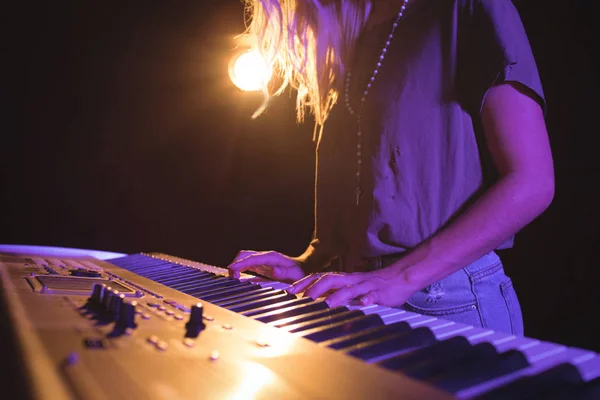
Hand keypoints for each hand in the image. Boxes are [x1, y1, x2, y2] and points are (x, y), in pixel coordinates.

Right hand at [227, 250, 305, 282]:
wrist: (304, 269)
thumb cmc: (299, 272)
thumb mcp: (294, 274)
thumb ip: (284, 272)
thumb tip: (274, 270)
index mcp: (271, 257)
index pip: (252, 258)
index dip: (240, 264)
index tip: (233, 271)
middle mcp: (265, 256)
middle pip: (244, 255)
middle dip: (235, 264)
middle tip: (233, 278)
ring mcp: (262, 260)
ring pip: (244, 258)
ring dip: (236, 266)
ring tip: (233, 279)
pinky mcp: (261, 265)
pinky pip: (247, 264)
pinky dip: (240, 269)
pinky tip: (238, 277)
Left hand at [286, 270, 412, 307]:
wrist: (400, 277)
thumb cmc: (374, 285)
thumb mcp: (352, 288)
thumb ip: (336, 293)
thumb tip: (317, 302)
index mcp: (344, 279)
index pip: (320, 277)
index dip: (304, 283)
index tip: (289, 291)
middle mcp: (352, 280)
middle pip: (331, 279)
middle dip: (315, 288)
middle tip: (302, 298)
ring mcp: (366, 285)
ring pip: (350, 288)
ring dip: (338, 296)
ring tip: (327, 304)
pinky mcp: (380, 292)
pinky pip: (373, 294)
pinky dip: (368, 298)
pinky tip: (364, 303)